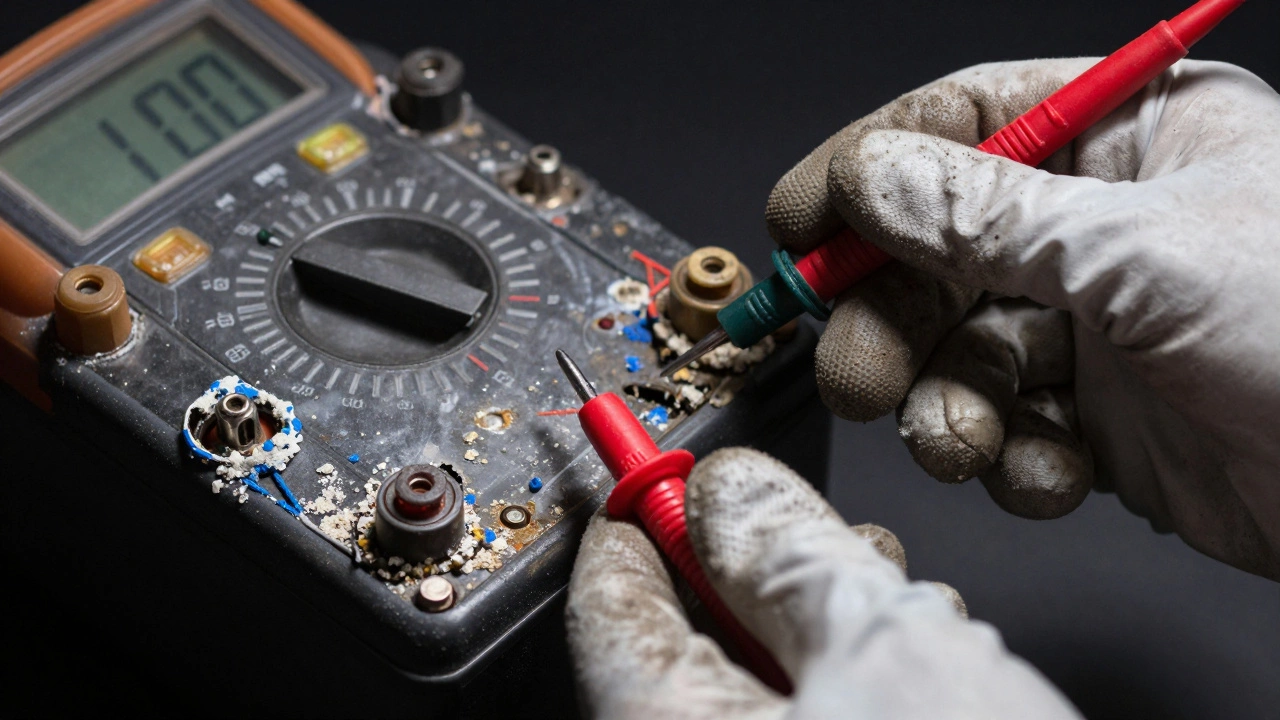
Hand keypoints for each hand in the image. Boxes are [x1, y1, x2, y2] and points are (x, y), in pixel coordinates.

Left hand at [565, 448, 1077, 718]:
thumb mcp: (882, 648)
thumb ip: (788, 553)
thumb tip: (727, 492)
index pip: (608, 607)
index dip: (640, 522)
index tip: (665, 473)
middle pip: (686, 650)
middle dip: (752, 574)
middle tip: (807, 529)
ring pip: (758, 700)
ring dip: (822, 635)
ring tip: (895, 602)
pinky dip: (854, 700)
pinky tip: (920, 681)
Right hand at [765, 59, 1279, 578]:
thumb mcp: (1143, 257)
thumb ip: (988, 217)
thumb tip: (872, 179)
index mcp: (1130, 139)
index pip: (963, 125)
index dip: (869, 170)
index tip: (801, 222)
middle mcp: (1104, 226)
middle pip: (936, 253)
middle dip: (891, 321)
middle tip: (858, 370)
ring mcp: (1096, 325)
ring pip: (957, 350)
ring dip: (945, 405)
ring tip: (968, 439)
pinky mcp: (1097, 416)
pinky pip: (1004, 424)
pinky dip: (1009, 458)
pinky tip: (1054, 471)